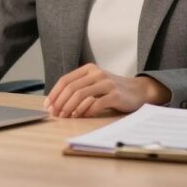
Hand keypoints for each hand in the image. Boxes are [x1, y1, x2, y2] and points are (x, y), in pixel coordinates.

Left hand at [43, 63, 170, 117]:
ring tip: (65, 117)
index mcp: (89, 69)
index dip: (55, 93)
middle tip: (55, 114)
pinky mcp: (115, 95)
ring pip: (81, 95)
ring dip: (70, 108)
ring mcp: (107, 83)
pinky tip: (81, 116)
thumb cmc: (112, 89)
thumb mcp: (94, 84)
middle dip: (60, 102)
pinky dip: (86, 111)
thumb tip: (56, 103)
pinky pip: (96, 103)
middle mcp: (97, 73)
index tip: (48, 106)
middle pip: (72, 88)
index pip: (65, 80)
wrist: (138, 91)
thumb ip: (79, 88)